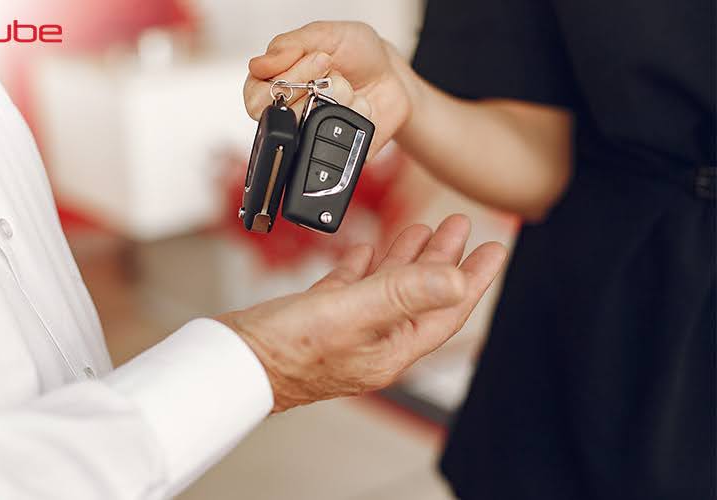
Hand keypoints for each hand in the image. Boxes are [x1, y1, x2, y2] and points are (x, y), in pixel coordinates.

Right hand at [216, 215, 506, 412]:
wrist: (228, 365)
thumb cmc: (282, 350)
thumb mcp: (349, 315)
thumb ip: (402, 295)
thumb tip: (456, 282)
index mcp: (389, 348)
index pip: (445, 309)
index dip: (473, 278)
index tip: (495, 248)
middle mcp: (372, 342)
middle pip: (420, 295)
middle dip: (443, 258)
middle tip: (459, 225)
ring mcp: (345, 332)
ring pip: (387, 289)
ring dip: (407, 258)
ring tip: (421, 228)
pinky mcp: (318, 321)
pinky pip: (352, 290)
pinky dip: (364, 267)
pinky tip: (367, 250)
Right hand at [243, 21, 415, 156]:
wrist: (393, 74)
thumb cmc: (357, 53)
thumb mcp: (324, 35)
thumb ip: (289, 46)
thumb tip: (258, 65)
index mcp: (276, 83)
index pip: (257, 96)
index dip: (286, 80)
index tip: (318, 61)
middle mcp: (289, 112)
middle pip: (280, 117)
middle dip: (314, 88)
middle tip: (333, 71)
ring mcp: (311, 133)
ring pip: (309, 129)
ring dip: (338, 100)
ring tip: (349, 87)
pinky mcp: (334, 150)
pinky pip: (338, 144)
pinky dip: (356, 116)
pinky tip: (361, 104)